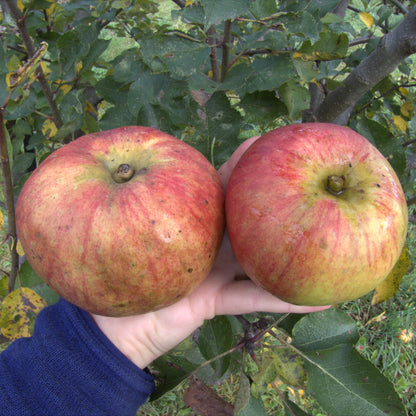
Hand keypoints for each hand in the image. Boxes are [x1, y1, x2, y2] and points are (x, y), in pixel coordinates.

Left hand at [91, 137, 329, 368]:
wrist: (111, 325)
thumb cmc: (110, 268)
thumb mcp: (127, 223)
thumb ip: (135, 196)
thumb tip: (129, 160)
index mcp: (186, 219)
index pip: (218, 185)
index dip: (241, 164)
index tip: (266, 141)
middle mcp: (206, 241)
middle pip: (247, 218)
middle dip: (276, 203)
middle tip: (313, 181)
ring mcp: (215, 271)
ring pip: (260, 259)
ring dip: (294, 255)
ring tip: (334, 243)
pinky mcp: (216, 301)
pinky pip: (253, 300)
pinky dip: (283, 300)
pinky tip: (321, 298)